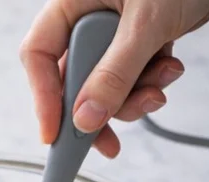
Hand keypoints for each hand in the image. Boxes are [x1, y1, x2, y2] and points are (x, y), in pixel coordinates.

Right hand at [20, 1, 208, 157]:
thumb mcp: (146, 22)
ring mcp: (114, 30)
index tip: (54, 133)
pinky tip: (168, 69)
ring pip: (105, 86)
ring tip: (158, 88)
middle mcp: (90, 15)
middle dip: (101, 106)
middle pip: (74, 79)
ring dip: (132, 97)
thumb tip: (86, 119)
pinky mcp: (137, 39)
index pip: (39, 55)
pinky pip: (131, 77)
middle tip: (108, 139)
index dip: (42, 97)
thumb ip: (115, 73)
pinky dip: (149, 83)